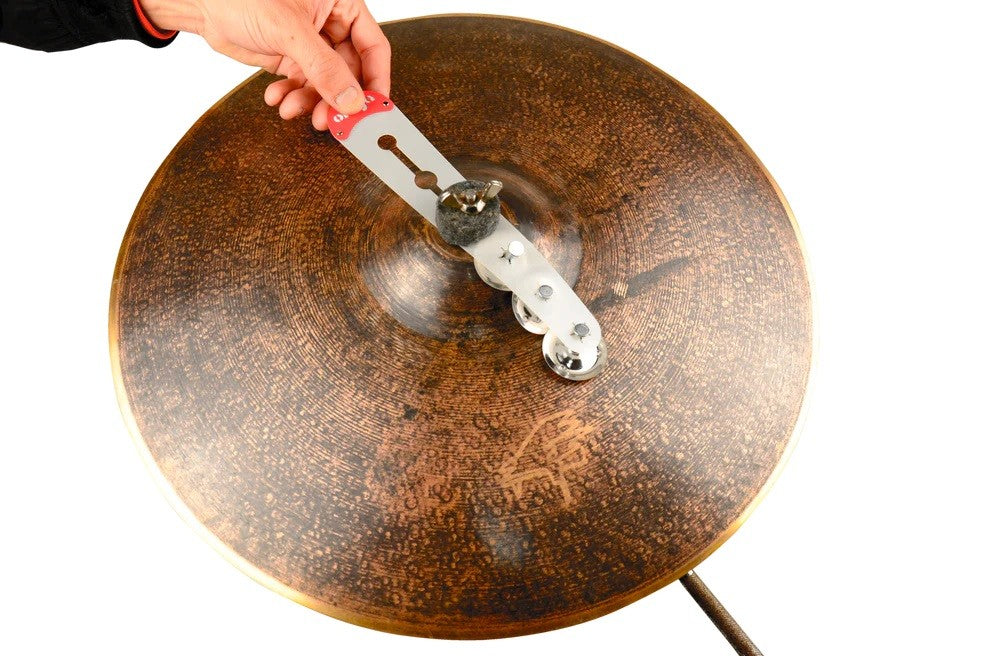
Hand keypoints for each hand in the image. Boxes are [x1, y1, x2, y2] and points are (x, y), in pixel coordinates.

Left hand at [141, 0, 390, 128]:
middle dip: (335, 99)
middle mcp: (329, 24)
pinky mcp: (290, 59)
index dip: (376, 81)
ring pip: (324, 85)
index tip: (372, 109)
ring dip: (310, 102)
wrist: (201, 2)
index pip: (373, 48)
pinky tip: (276, 98)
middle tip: (329, 120)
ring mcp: (310, 44)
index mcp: (341, 4)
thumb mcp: (290, 30)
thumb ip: (324, 68)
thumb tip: (351, 100)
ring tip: (292, 109)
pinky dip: (291, 97)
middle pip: (349, 72)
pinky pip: (302, 87)